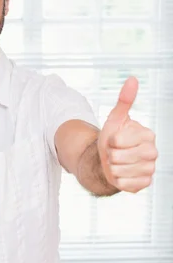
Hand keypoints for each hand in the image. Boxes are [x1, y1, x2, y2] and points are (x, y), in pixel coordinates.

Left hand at [97, 77, 157, 193]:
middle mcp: (153, 152)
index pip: (119, 141)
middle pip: (119, 157)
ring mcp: (150, 169)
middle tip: (115, 153)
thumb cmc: (113, 139)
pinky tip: (120, 175)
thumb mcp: (115, 119)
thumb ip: (124, 101)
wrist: (110, 161)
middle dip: (111, 156)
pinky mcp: (145, 183)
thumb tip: (132, 79)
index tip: (114, 140)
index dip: (110, 142)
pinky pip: (125, 184)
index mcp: (148, 135)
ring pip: (121, 171)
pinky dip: (117, 180)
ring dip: (113, 168)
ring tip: (117, 164)